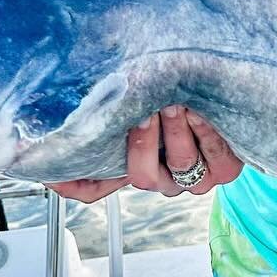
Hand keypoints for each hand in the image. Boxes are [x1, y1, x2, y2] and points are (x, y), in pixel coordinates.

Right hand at [47, 106, 242, 203]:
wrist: (225, 89)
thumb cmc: (178, 90)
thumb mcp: (134, 95)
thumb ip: (103, 101)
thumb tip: (50, 110)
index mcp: (133, 164)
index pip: (91, 187)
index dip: (72, 180)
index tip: (56, 167)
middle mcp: (161, 176)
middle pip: (141, 176)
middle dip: (142, 141)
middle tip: (144, 111)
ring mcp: (194, 176)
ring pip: (179, 167)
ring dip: (176, 132)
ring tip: (174, 103)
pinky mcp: (226, 168)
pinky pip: (216, 161)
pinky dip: (208, 134)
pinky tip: (202, 111)